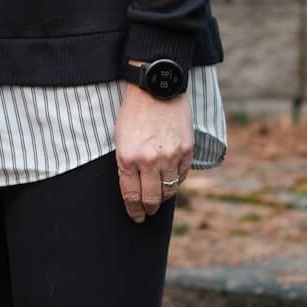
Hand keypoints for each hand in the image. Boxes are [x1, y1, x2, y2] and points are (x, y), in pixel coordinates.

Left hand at [114, 82, 192, 222]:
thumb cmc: (132, 113)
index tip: (135, 217)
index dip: (134, 211)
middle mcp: (149, 160)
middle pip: (151, 199)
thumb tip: (134, 188)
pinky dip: (175, 182)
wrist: (154, 89)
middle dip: (148, 210)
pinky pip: (182, 176)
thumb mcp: (119, 138)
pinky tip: (170, 181)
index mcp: (127, 157)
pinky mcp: (186, 151)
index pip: (131, 195)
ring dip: (162, 198)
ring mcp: (170, 157)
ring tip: (158, 199)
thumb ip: (126, 163)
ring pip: (168, 191)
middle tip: (147, 213)